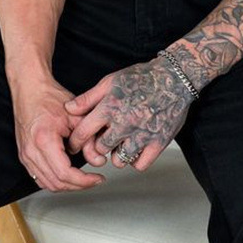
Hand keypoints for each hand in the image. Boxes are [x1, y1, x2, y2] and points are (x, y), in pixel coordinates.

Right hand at [10, 72, 106, 191]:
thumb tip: (98, 159)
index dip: (84, 181)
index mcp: (44, 140)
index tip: (97, 178)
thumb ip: (88, 138)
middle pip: (56, 183)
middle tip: (94, 180)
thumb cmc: (49, 97)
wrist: (30, 89)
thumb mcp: (75, 115)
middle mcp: (31, 151)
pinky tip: (67, 175)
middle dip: (78, 185)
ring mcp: (25, 155)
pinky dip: (55, 180)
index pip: (64, 174)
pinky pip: (39, 178)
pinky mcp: (25, 156)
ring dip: (67, 186)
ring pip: (47, 184)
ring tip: (83, 179)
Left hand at [64, 57, 194, 172]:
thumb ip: (88, 98)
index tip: (76, 144)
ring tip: (121, 141)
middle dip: (98, 146)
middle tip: (103, 139)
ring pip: (119, 160)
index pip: (83, 133)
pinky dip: (136, 159)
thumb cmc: (142, 77)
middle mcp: (125, 123)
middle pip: (100, 150)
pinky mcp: (158, 142)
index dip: (75, 141)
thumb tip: (68, 109)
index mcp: (110, 107)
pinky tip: (136, 146)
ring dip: (117, 154)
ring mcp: (142, 134)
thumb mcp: (110, 81)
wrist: (174, 77)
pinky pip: (139, 164)